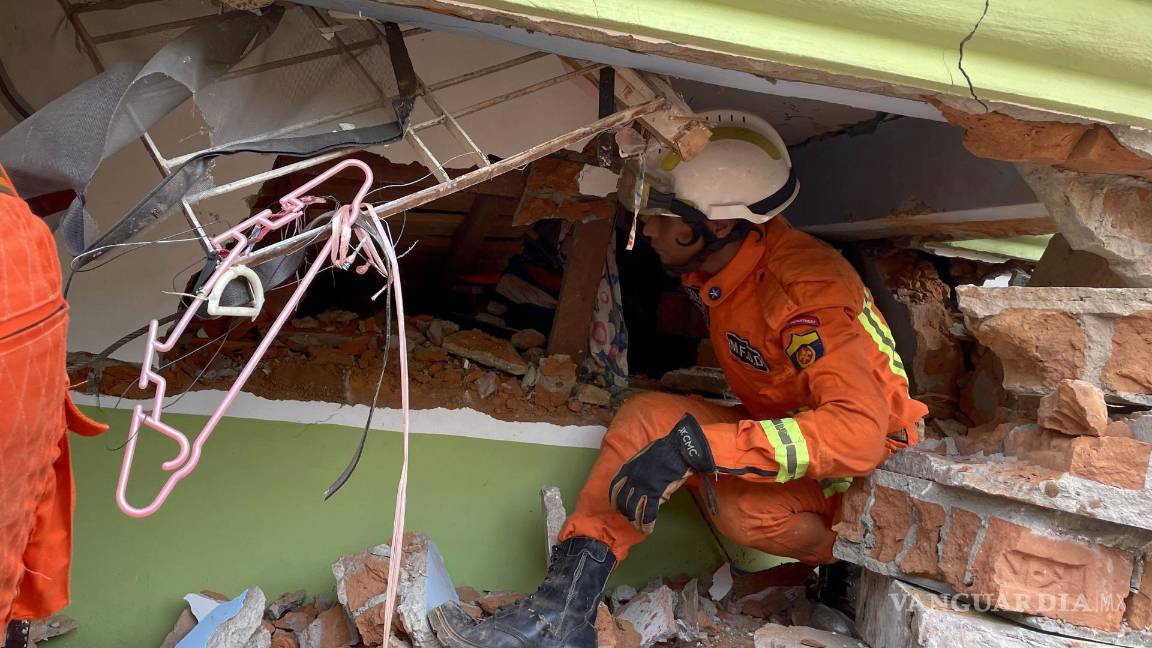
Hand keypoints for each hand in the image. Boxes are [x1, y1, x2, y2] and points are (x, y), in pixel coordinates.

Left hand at [609, 413, 718, 533]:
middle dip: (626, 513)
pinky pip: (648, 513)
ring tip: (639, 528)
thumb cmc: (665, 451)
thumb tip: (640, 487)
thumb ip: (638, 472)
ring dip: (636, 522)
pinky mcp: (655, 493)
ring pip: (634, 510)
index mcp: (628, 468)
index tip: (615, 508)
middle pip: (624, 502)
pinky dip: (647, 523)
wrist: (678, 449)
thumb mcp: (644, 458)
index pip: (615, 488)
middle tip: (631, 519)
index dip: (614, 500)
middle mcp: (632, 479)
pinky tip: (647, 529)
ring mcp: (643, 486)